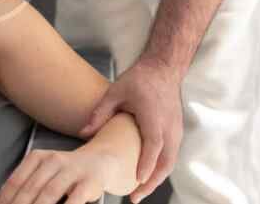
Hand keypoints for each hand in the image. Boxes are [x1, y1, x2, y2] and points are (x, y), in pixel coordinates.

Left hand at [0, 148, 121, 203]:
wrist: (102, 161)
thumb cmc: (66, 172)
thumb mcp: (43, 172)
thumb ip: (23, 184)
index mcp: (38, 157)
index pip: (16, 181)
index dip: (6, 199)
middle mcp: (53, 160)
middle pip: (30, 189)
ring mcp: (72, 170)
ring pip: (49, 194)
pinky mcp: (89, 182)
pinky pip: (74, 199)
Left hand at [77, 55, 183, 203]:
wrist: (163, 69)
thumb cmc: (139, 80)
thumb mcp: (115, 92)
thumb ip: (100, 113)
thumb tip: (82, 133)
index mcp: (153, 115)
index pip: (153, 143)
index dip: (146, 163)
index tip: (138, 180)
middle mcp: (168, 125)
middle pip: (166, 160)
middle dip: (152, 182)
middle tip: (135, 197)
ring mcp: (175, 130)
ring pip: (170, 161)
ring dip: (156, 179)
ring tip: (139, 193)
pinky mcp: (176, 132)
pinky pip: (170, 156)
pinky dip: (160, 170)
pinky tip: (147, 179)